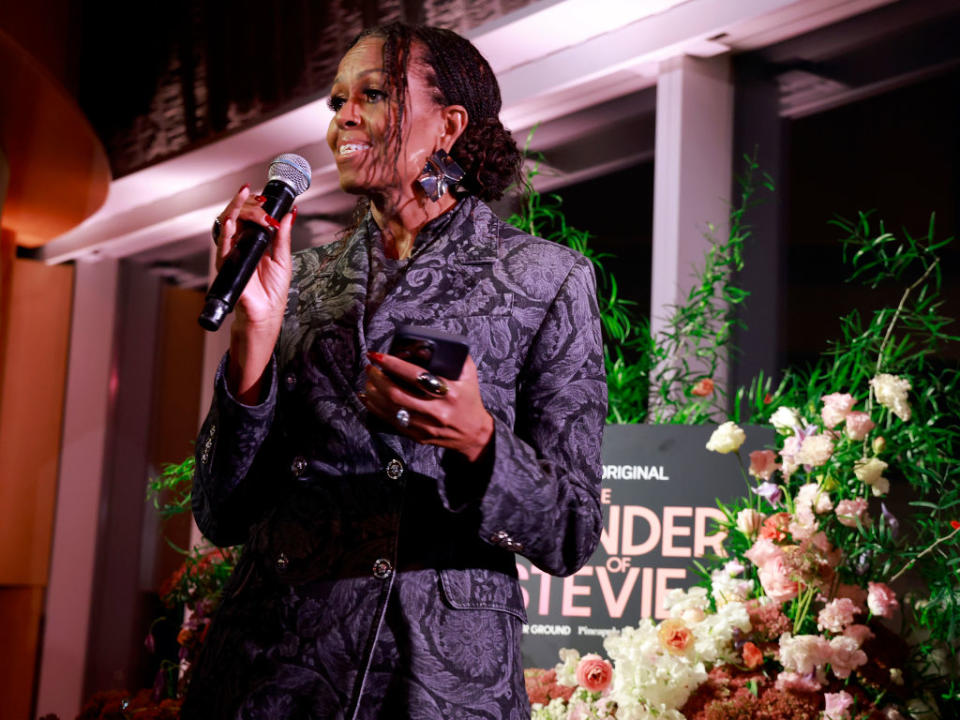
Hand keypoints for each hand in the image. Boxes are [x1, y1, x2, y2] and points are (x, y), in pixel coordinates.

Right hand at [216, 185, 295, 400]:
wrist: (265, 316)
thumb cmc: (272, 292)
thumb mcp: (283, 259)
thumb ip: (283, 236)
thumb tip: (290, 213)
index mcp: (253, 242)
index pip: (249, 215)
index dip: (254, 202)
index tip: (265, 194)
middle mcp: (239, 245)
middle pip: (236, 215)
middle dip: (247, 202)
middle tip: (259, 197)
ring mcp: (231, 254)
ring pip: (227, 224)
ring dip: (237, 209)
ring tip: (247, 198)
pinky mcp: (226, 266)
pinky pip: (222, 246)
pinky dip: (227, 232)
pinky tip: (232, 221)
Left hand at [363, 353, 493, 461]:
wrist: (474, 433)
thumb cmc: (469, 398)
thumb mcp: (469, 374)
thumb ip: (454, 355)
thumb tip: (429, 342)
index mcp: (449, 392)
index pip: (415, 375)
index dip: (393, 364)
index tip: (378, 355)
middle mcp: (437, 411)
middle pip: (397, 394)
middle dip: (378, 378)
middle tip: (370, 367)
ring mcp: (426, 426)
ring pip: (391, 409)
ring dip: (374, 393)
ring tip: (368, 380)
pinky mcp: (418, 436)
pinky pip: (391, 422)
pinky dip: (375, 409)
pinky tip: (367, 398)